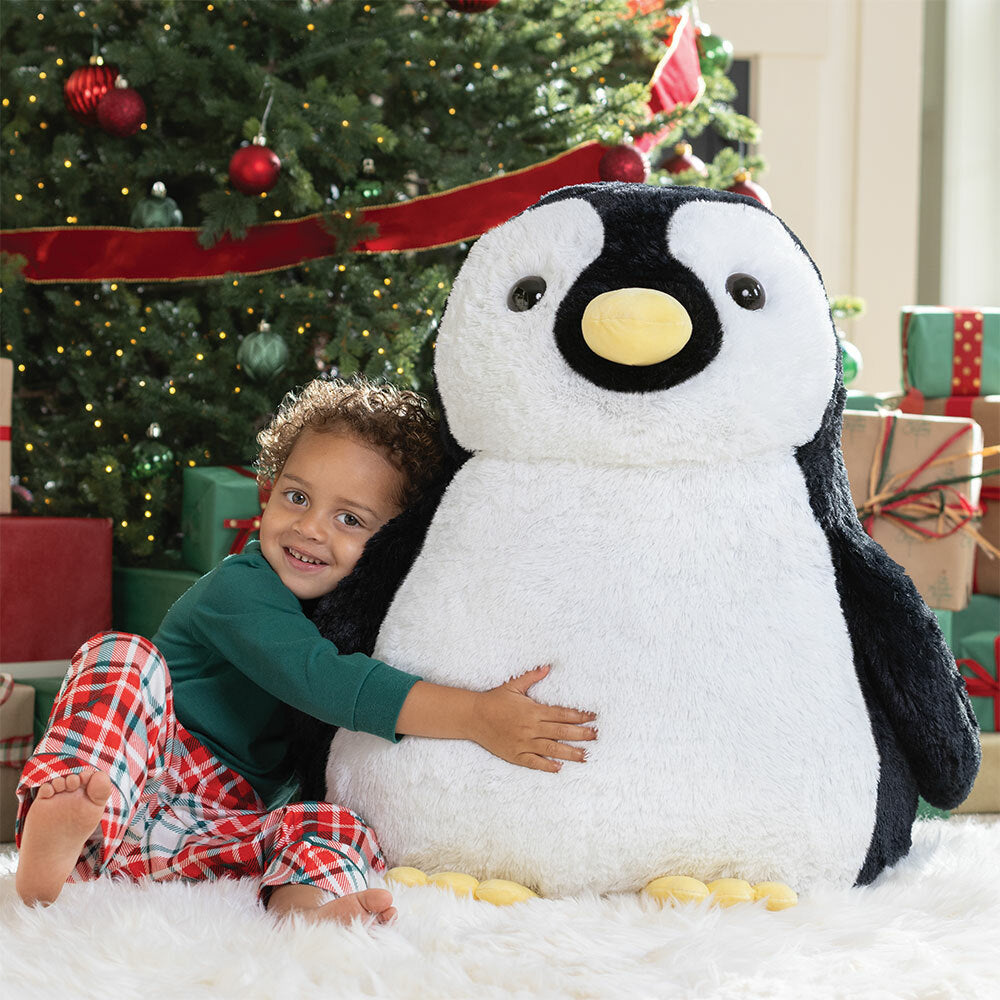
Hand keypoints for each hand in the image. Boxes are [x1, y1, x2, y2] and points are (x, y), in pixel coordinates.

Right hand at [471, 664, 596, 772]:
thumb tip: (548, 667)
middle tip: (596, 736)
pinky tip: (559, 768)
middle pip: (561, 732)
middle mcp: (531, 727)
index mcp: (533, 710)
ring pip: (552, 749)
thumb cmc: (494, 700)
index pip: (562, 714)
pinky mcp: (515, 755)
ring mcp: (523, 743)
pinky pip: (534, 763)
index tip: (593, 717)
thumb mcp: (513, 686)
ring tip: (585, 756)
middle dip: (581, 734)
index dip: (579, 716)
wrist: (473, 716)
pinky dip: (547, 766)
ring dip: (570, 753)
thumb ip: (532, 677)